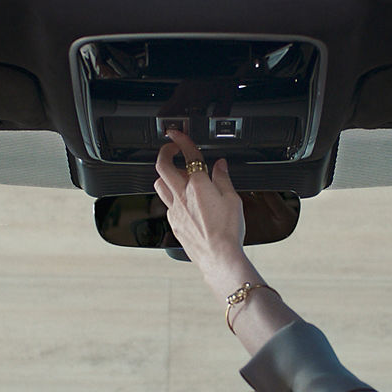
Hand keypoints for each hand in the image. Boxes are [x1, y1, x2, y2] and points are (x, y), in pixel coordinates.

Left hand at [153, 130, 246, 282]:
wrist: (219, 257)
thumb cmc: (228, 231)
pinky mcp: (173, 223)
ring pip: (159, 185)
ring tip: (174, 173)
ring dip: (164, 175)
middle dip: (165, 152)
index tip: (177, 134)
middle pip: (163, 166)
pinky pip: (166, 204)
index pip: (188, 155)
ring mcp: (175, 210)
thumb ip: (223, 179)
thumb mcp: (233, 199)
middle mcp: (182, 196)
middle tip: (171, 148)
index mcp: (199, 185)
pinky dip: (171, 196)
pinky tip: (181, 200)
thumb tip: (220, 165)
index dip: (181, 140)